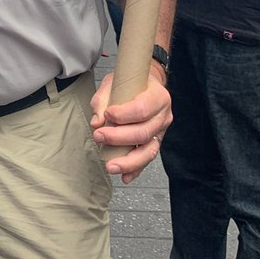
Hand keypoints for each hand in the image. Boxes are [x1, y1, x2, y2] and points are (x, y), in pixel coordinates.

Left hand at [90, 65, 171, 183]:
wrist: (147, 84)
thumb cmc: (131, 81)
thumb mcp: (115, 81)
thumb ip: (103, 99)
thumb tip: (97, 122)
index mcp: (158, 96)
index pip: (142, 109)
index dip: (124, 115)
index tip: (107, 114)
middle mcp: (163, 116)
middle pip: (144, 132)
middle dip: (119, 138)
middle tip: (99, 136)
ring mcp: (161, 132)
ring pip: (148, 151)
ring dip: (128, 161)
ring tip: (110, 167)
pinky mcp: (155, 143)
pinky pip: (146, 159)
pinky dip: (135, 170)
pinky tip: (124, 177)